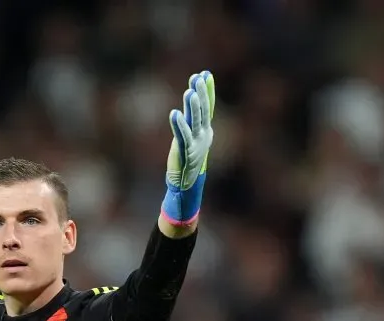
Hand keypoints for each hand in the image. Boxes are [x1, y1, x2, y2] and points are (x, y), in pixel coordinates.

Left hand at [161, 71, 215, 226]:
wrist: (186, 184)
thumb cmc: (187, 159)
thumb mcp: (193, 138)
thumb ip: (193, 121)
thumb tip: (193, 105)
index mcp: (206, 130)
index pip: (208, 106)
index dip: (208, 90)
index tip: (205, 73)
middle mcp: (203, 134)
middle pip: (202, 111)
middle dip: (200, 94)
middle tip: (198, 78)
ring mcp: (195, 143)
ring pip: (194, 122)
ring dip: (192, 107)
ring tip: (189, 92)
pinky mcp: (185, 152)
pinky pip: (182, 136)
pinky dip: (178, 125)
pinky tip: (175, 114)